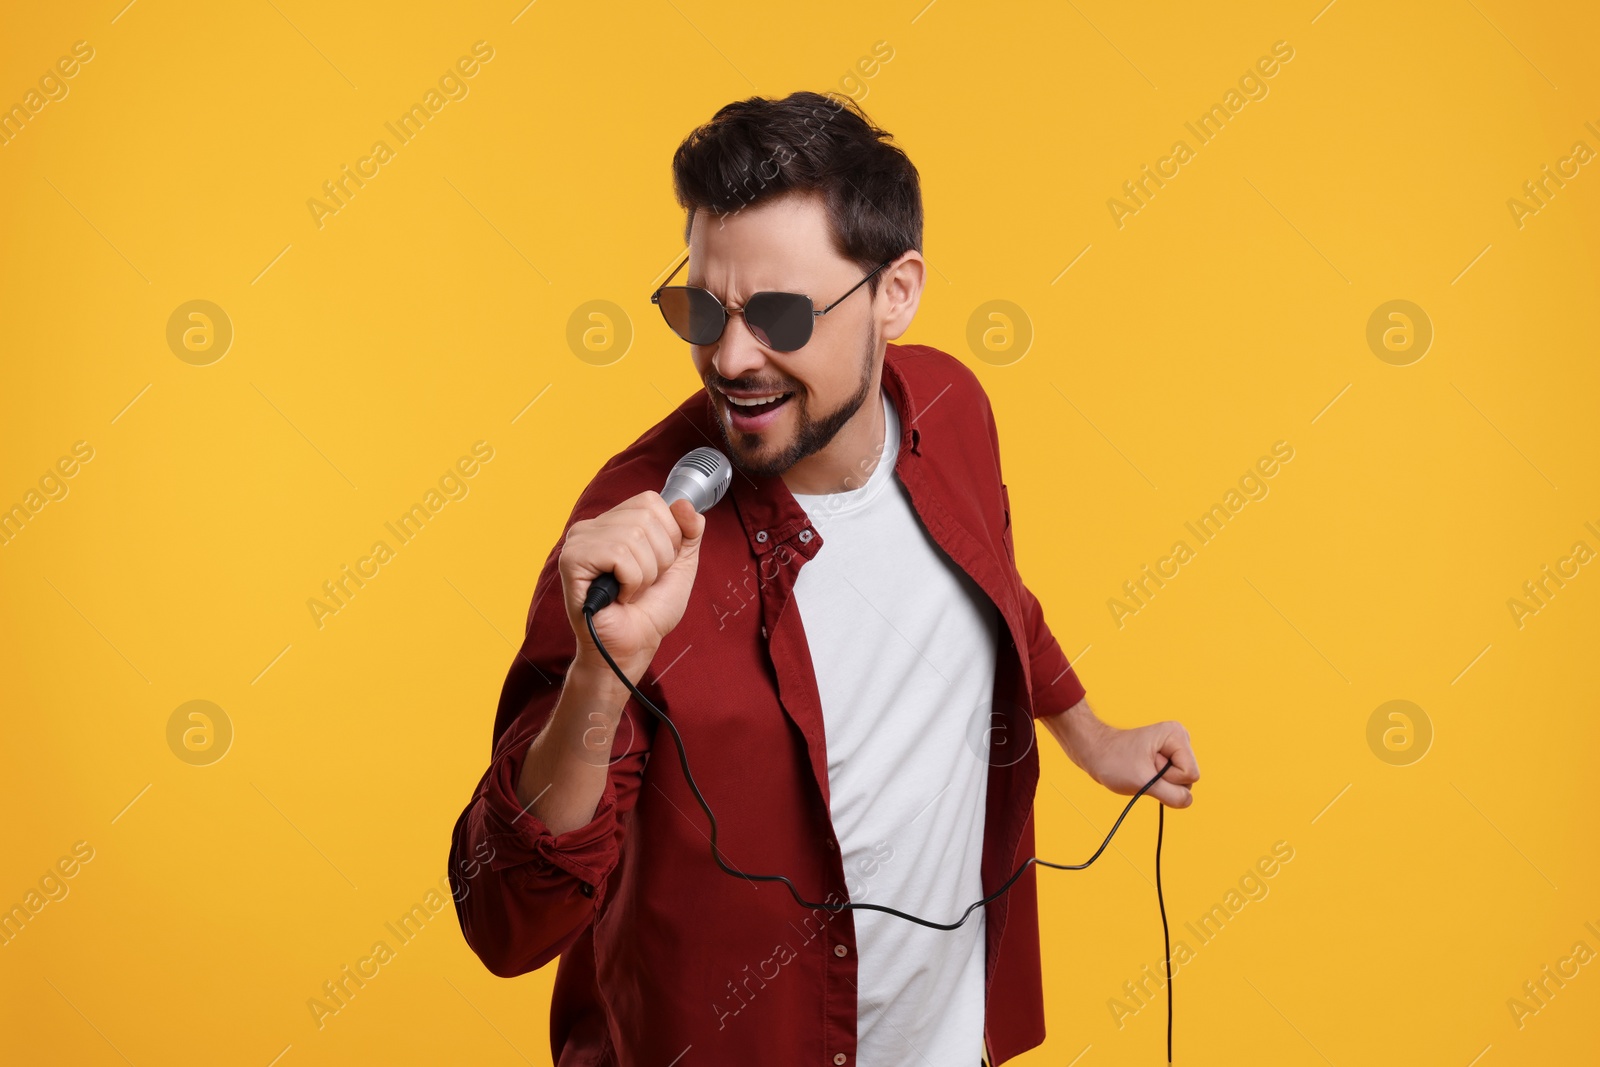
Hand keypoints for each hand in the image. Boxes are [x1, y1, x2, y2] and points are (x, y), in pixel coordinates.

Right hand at [560, 492, 704, 684]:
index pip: (651, 501)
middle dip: (660, 558)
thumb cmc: (650, 611)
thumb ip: (688, 532)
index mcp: (615, 522)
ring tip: (630, 592)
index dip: (668, 535)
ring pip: (635, 536)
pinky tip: (618, 597)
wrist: (633, 648)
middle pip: (646, 517)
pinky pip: (619, 555)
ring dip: (645, 574)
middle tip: (643, 583)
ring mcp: (579, 542)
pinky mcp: (572, 561)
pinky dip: (631, 582)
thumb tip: (683, 502)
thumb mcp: (681, 566)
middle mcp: (593, 526)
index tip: (658, 565)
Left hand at [1062, 707, 1199, 807]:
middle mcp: (1181, 739)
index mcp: (1177, 735)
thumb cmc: (1113, 762)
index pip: (1190, 774)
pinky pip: (1173, 783)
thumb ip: (1172, 796)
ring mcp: (1175, 749)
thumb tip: (1187, 801)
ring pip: (1182, 784)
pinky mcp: (1168, 759)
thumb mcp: (1143, 783)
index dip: (1168, 778)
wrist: (1094, 752)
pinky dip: (1157, 783)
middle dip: (1164, 781)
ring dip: (1159, 783)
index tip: (1146, 766)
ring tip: (1141, 768)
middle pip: (1189, 779)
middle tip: (1142, 767)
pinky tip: (1143, 771)